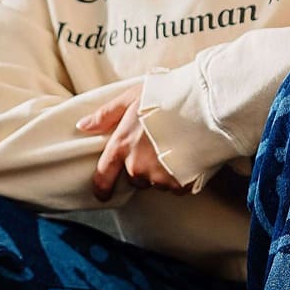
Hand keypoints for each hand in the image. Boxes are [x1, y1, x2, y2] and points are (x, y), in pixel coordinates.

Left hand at [75, 85, 194, 202]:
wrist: (206, 105)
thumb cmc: (168, 95)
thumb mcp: (132, 97)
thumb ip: (106, 114)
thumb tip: (83, 126)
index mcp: (122, 145)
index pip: (104, 174)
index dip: (101, 187)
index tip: (102, 194)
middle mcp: (137, 166)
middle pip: (135, 178)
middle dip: (144, 167)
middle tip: (159, 146)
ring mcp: (159, 177)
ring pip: (157, 183)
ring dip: (163, 172)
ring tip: (177, 148)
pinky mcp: (180, 183)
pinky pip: (176, 186)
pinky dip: (181, 176)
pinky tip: (188, 157)